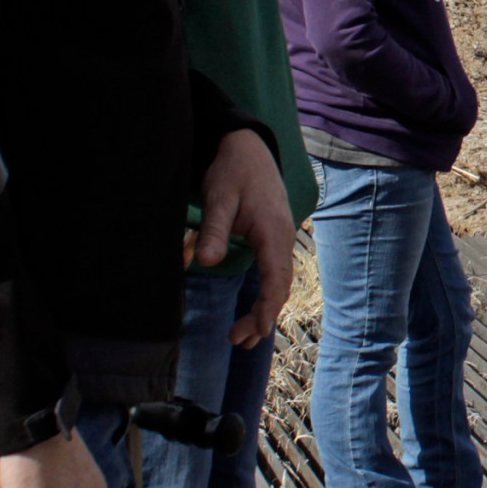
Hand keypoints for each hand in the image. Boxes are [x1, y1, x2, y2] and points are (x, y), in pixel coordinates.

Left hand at [196, 128, 291, 346]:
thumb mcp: (218, 199)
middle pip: (280, 285)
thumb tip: (204, 263)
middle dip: (263, 316)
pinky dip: (265, 294)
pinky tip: (252, 309)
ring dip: (263, 308)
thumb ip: (213, 231)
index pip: (276, 277)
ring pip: (277, 281)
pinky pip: (273, 272)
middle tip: (239, 341)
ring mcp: (280, 238)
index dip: (267, 307)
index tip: (256, 330)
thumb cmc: (233, 171)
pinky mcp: (271, 237)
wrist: (248, 146)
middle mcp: (282, 238)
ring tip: (243, 336)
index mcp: (273, 231)